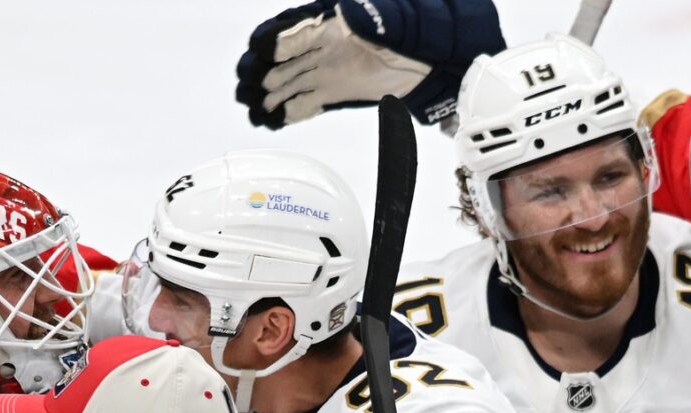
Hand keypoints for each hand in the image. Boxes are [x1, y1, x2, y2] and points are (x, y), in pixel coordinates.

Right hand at [235, 0, 504, 129]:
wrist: (445, 55)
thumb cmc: (423, 28)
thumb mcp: (401, 19)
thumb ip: (376, 17)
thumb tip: (349, 13)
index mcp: (338, 20)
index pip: (299, 27)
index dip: (276, 39)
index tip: (259, 52)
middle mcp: (329, 43)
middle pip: (287, 56)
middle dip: (263, 70)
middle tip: (244, 87)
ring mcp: (333, 67)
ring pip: (293, 80)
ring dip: (271, 94)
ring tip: (252, 109)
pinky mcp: (342, 90)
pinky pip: (310, 100)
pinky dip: (291, 111)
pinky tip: (271, 120)